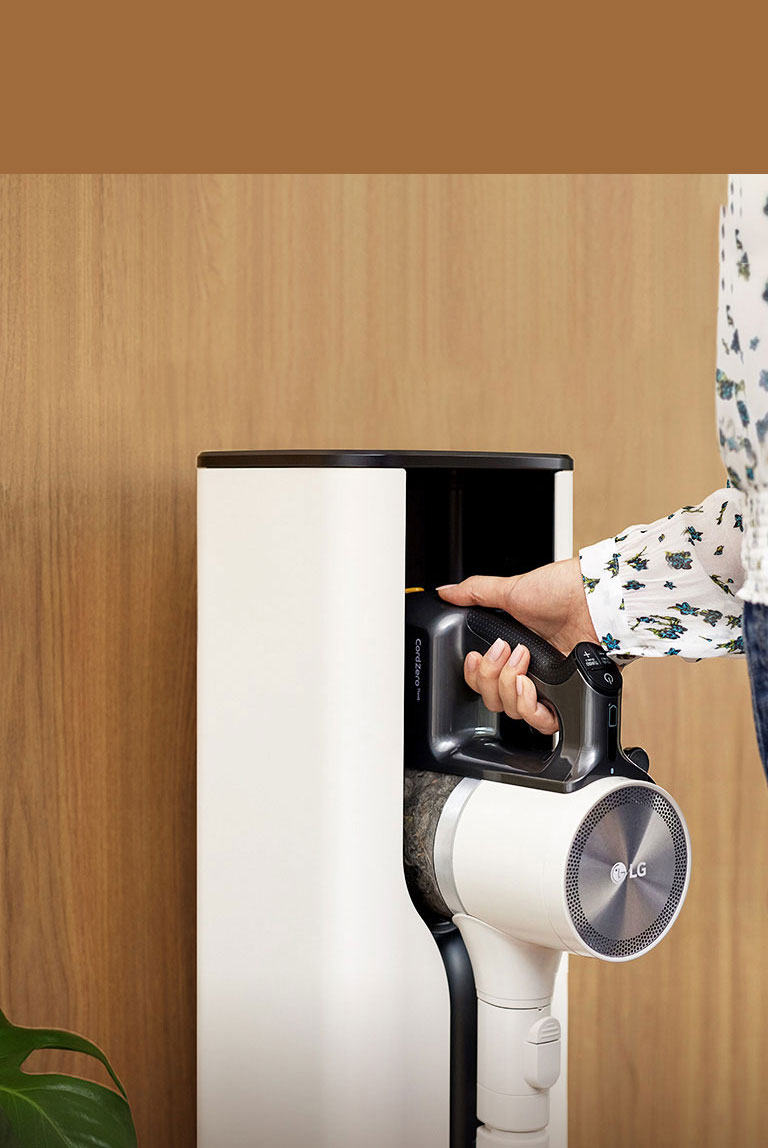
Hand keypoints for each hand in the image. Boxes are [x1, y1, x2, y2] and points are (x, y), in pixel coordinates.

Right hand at [438, 557, 599, 734]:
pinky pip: (543, 722)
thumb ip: (474, 592)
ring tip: (522, 664)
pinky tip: (530, 687)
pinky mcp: (568, 696)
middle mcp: (528, 671)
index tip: (476, 658)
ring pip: (514, 713)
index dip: (474, 675)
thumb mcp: (510, 590)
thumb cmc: (560, 591)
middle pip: (493, 700)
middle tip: (504, 652)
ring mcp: (548, 685)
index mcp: (511, 650)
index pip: (481, 681)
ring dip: (509, 689)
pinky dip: (532, 709)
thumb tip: (446, 593)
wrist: (591, 600)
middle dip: (492, 678)